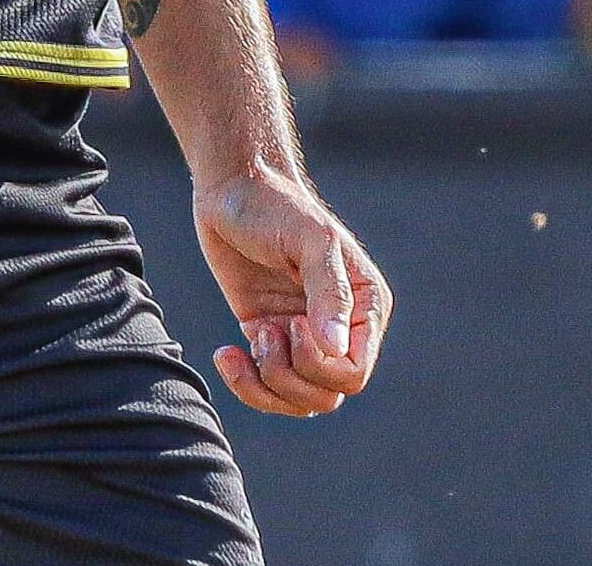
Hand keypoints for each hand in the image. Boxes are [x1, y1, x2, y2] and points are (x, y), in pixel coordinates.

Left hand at [195, 164, 389, 416]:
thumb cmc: (277, 206)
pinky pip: (267, 388)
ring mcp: (303, 337)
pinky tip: (226, 352)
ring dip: (268, 382)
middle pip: (327, 395)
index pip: (354, 372)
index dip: (319, 366)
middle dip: (290, 376)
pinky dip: (245, 383)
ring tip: (252, 336)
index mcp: (365, 307)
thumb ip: (329, 294)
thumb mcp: (311, 240)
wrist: (232, 189)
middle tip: (268, 331)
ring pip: (300, 401)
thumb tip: (338, 350)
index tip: (293, 325)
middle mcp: (340, 329)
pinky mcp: (268, 337)